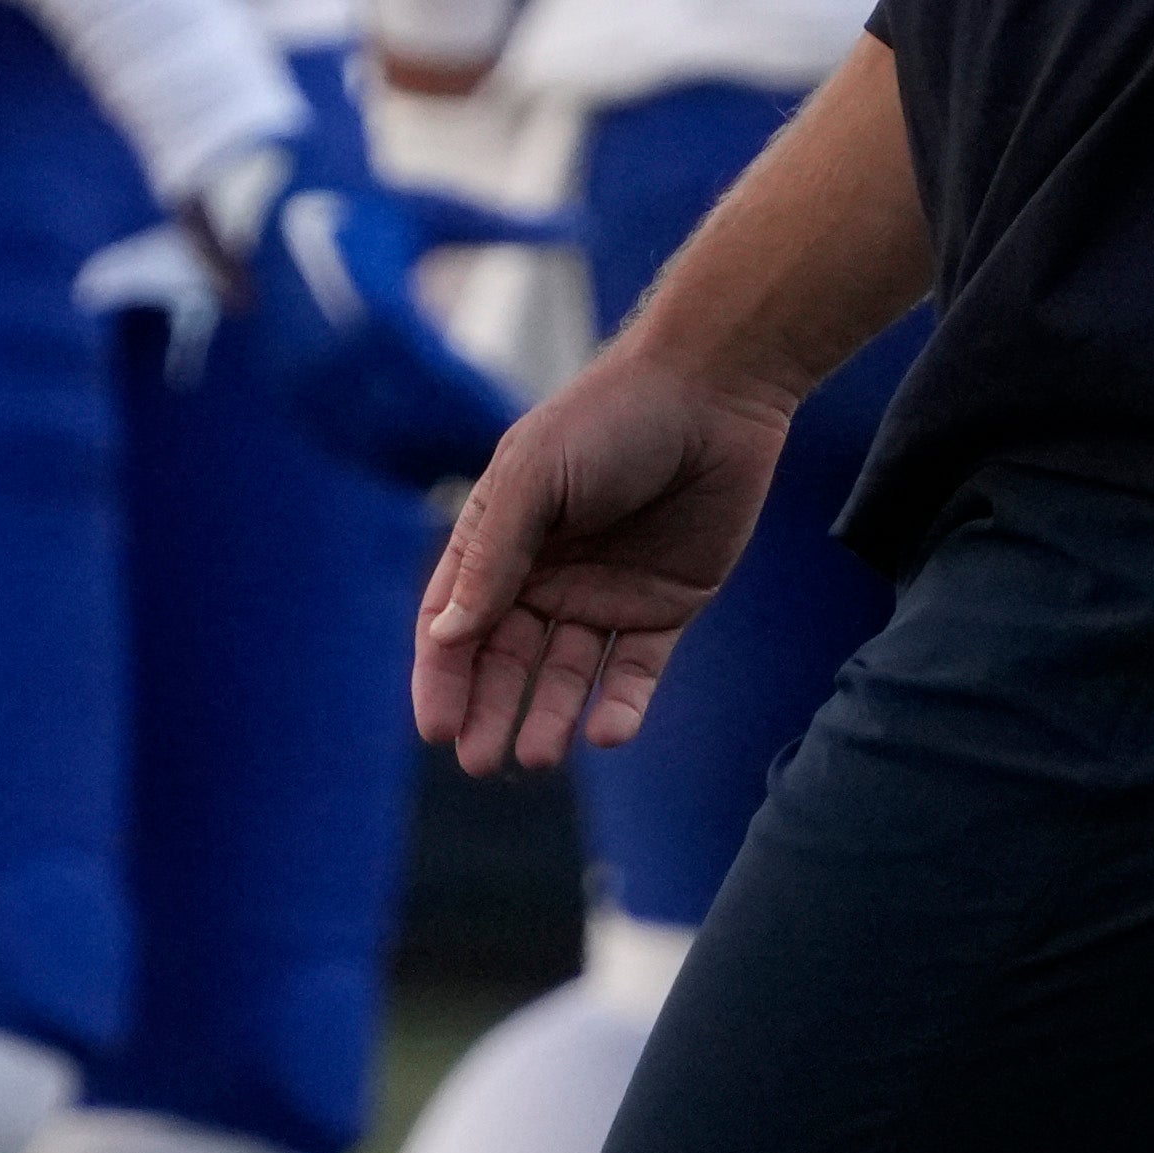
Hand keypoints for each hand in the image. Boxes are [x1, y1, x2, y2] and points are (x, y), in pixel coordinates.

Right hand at [156, 77, 534, 486]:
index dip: (490, 403)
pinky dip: (395, 459)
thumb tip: (585, 227)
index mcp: (378, 309)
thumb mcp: (435, 209)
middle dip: (471, 442)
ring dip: (436, 460)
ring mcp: (312, 384)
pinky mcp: (298, 399)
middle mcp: (341, 357)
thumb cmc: (367, 204)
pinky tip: (436, 468)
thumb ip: (508, 226)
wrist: (262, 209)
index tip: (540, 418)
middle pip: (419, 422)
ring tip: (491, 471)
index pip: (445, 377)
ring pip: (384, 445)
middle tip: (533, 463)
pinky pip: (354, 446)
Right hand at [415, 349, 789, 772]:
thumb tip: (445, 635)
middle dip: (489, 711)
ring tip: (539, 757)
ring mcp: (606, 592)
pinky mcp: (665, 605)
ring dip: (549, 717)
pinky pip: (635, 670)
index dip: (441, 675)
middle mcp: (547, 572)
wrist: (716, 389)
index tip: (437, 730)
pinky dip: (620, 705)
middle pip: (506, 659)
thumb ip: (491, 556)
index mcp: (502, 536)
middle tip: (482, 763)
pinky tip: (608, 733)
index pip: (456, 620)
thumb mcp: (535, 476)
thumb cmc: (611, 417)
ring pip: (566, 674)